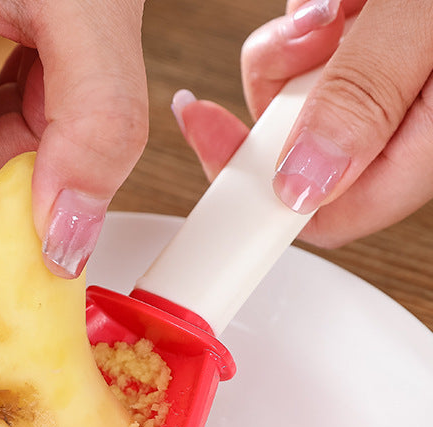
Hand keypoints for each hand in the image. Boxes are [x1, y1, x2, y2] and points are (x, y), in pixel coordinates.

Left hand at [172, 0, 432, 248]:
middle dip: (280, 86)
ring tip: (339, 2)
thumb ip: (367, 94)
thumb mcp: (425, 21)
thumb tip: (303, 180)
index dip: (257, 189)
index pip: (327, 211)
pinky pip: (325, 48)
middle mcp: (412, 123)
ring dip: (301, 42)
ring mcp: (399, 85)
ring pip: (306, 92)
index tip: (211, 133)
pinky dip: (321, 16)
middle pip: (302, 145)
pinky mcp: (387, 51)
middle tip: (308, 31)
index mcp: (428, 143)